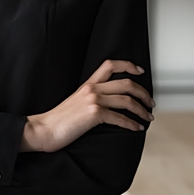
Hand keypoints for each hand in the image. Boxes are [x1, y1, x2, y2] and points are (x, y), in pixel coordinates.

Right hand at [21, 59, 153, 153]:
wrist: (43, 129)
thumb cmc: (58, 120)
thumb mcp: (75, 102)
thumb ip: (90, 98)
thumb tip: (108, 104)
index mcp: (88, 84)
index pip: (110, 65)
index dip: (128, 65)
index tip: (140, 71)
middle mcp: (92, 88)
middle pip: (126, 83)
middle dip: (143, 93)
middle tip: (150, 102)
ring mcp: (93, 100)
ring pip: (127, 100)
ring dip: (142, 109)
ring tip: (148, 117)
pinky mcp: (94, 114)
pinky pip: (120, 117)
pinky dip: (132, 123)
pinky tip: (136, 128)